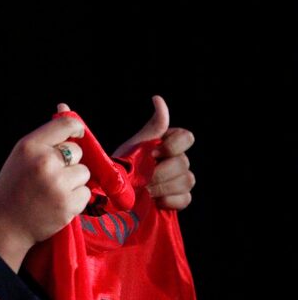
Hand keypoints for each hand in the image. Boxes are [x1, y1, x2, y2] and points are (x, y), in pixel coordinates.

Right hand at [0, 113, 90, 270]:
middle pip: (78, 151)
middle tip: (51, 177)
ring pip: (84, 173)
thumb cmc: (12, 189)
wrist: (3, 225)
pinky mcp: (68, 204)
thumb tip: (64, 107)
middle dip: (70, 163)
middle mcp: (44, 161)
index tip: (78, 135)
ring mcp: (57, 183)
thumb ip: (45, 137)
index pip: (66, 125)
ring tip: (52, 192)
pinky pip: (86, 194)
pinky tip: (56, 204)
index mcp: (30, 146)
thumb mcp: (21, 157)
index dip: (77, 129)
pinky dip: (76, 200)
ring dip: (74, 183)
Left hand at [112, 95, 195, 209]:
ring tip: (145, 189)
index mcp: (168, 143)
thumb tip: (158, 98)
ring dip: (163, 186)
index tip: (152, 152)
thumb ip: (152, 127)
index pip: (187, 137)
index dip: (173, 146)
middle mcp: (178, 160)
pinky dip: (170, 200)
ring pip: (187, 180)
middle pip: (184, 162)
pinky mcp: (178, 199)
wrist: (113, 192)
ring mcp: (180, 180)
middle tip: (143, 178)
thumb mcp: (135, 144)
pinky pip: (186, 198)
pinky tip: (155, 200)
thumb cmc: (124, 164)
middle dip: (161, 172)